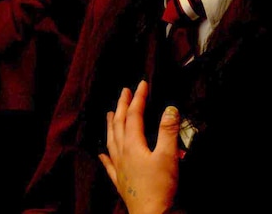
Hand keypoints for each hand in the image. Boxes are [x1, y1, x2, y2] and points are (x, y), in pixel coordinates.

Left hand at [98, 80, 179, 213]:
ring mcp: (119, 167)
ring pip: (111, 140)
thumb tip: (170, 108)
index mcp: (133, 144)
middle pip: (119, 124)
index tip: (141, 84)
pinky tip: (101, 153)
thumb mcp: (168, 156)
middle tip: (124, 91)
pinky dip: (105, 155)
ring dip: (110, 124)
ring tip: (108, 114)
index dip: (138, 98)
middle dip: (121, 106)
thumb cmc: (159, 186)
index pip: (134, 115)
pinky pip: (109, 164)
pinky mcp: (121, 181)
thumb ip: (168, 131)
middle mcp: (122, 153)